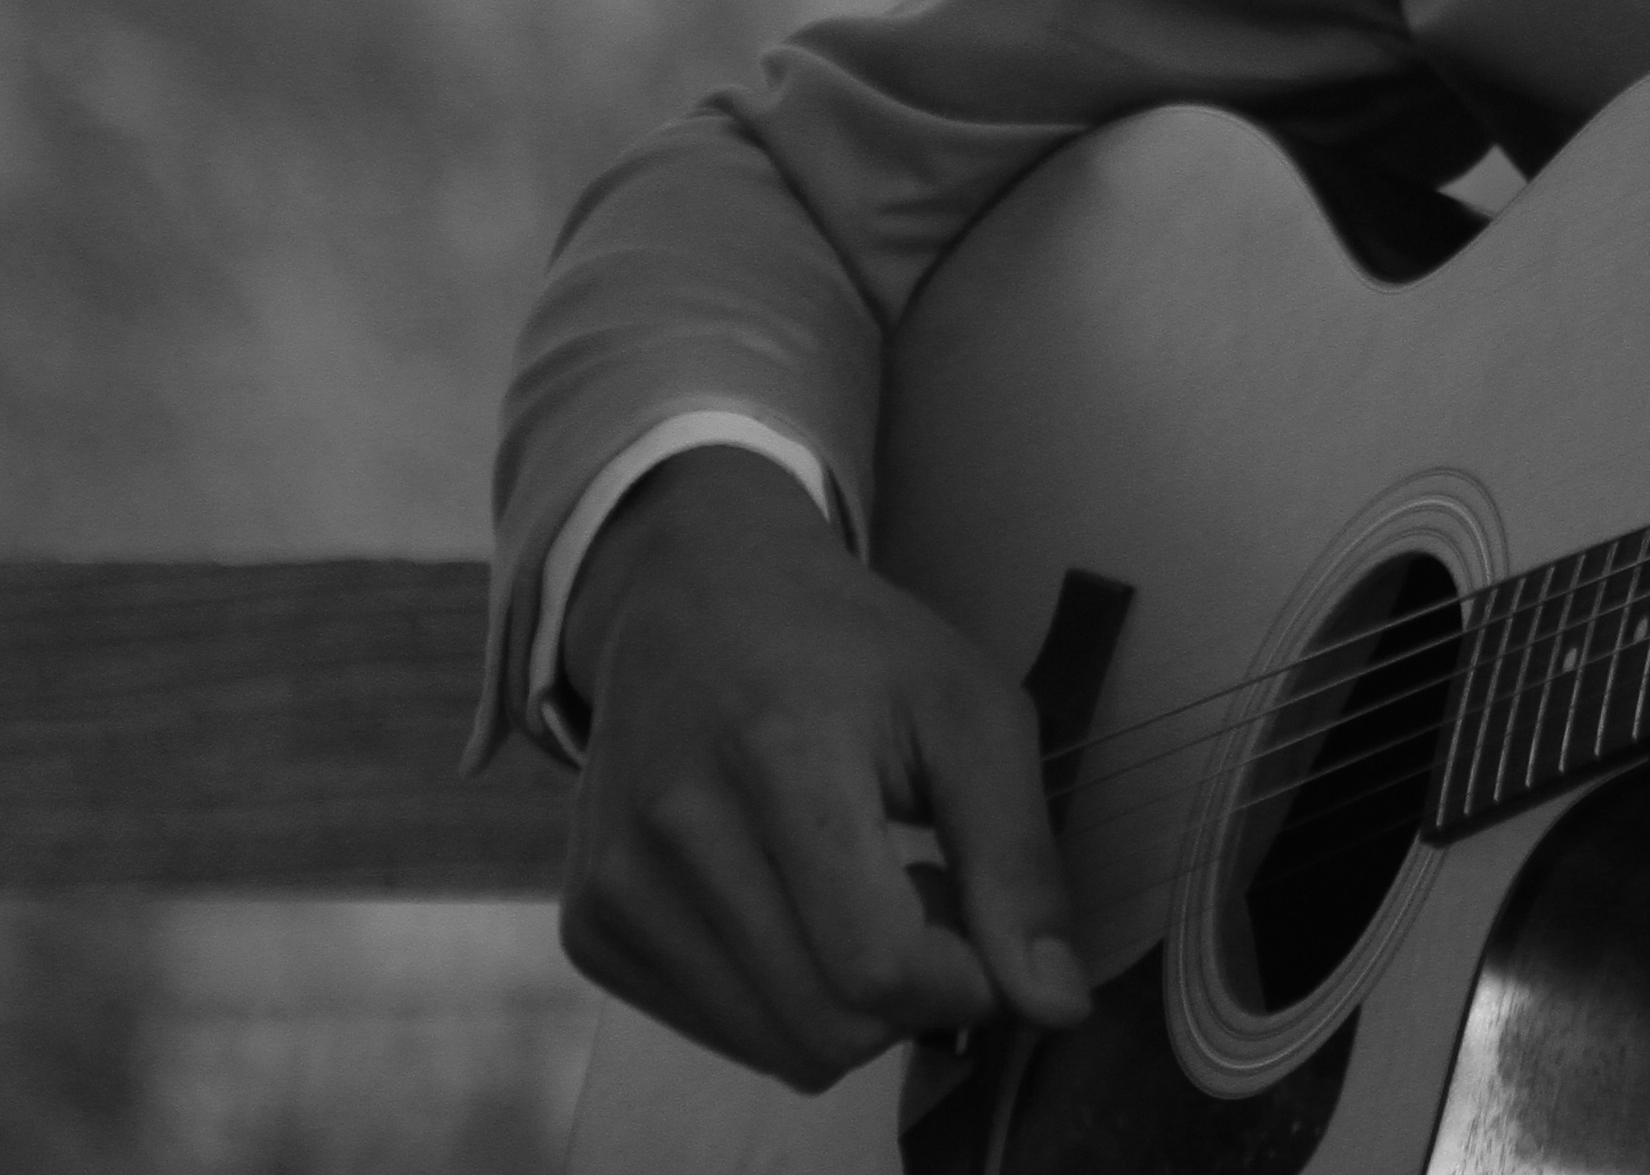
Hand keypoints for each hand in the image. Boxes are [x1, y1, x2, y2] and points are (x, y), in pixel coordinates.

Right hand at [557, 447, 1091, 1090]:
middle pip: (831, 1028)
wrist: (695, 599)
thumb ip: (1019, 862)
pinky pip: (723, 1033)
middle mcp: (673, 833)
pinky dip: (785, 997)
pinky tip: (794, 905)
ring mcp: (616, 889)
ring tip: (860, 892)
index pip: (880, 966)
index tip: (983, 918)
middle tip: (924, 891)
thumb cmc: (854, 650)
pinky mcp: (590, 929)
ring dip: (851, 1002)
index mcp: (781, 759)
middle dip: (913, 994)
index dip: (964, 979)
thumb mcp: (971, 713)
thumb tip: (1059, 1008)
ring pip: (779, 1049)